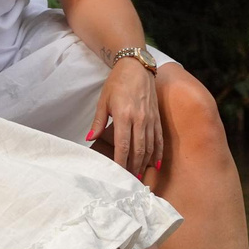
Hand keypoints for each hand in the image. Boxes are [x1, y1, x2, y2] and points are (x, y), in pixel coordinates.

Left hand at [87, 57, 163, 180]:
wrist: (137, 66)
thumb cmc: (117, 83)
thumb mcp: (103, 101)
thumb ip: (98, 122)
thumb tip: (90, 138)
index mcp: (124, 116)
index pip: (123, 146)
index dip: (121, 162)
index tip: (118, 174)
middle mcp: (140, 119)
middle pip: (138, 150)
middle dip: (133, 167)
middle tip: (129, 181)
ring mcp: (151, 119)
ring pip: (150, 147)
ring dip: (145, 163)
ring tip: (139, 176)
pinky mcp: (157, 117)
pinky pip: (159, 139)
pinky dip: (158, 152)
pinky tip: (156, 164)